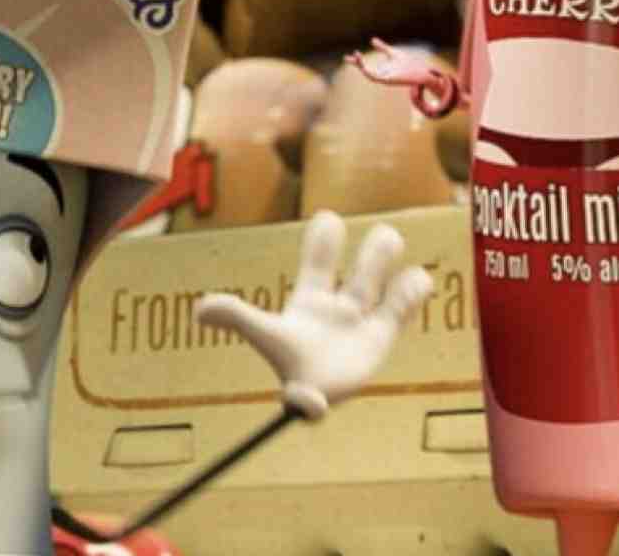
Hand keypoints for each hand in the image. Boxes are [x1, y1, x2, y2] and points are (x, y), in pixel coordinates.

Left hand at [197, 210, 432, 420]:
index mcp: (311, 296)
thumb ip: (238, 317)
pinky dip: (411, 293)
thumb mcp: (265, 335)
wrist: (311, 399)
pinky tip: (417, 282)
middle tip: (387, 238)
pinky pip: (401, 310)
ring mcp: (362, 319)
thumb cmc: (288, 365)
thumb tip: (201, 309)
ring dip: (391, 266)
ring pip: (383, 284)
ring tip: (398, 251)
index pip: (320, 259)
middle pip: (362, 266)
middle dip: (376, 250)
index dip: (325, 238)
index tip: (329, 218)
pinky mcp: (381, 337)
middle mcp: (340, 303)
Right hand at [345, 38, 455, 117]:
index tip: (347, 57)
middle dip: (357, 64)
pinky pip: (375, 77)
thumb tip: (371, 40)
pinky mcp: (387, 81)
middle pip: (365, 70)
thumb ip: (382, 48)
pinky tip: (366, 65)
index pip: (365, 66)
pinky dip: (368, 71)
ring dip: (361, 66)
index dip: (356, 62)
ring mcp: (384, 78)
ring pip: (368, 74)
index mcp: (381, 70)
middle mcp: (381, 75)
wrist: (419, 72)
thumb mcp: (392, 53)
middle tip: (349, 56)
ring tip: (356, 56)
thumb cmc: (408, 64)